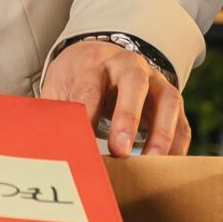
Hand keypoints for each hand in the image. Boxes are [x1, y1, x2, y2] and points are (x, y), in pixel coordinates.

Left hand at [41, 39, 190, 157]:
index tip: (81, 144)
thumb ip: (54, 112)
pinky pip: (182, 119)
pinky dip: (178, 143)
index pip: (90, 88)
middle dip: (127, 116)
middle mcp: (128, 66)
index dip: (87, 116)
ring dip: (161, 132)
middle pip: (133, 83)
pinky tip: (169, 165)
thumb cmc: (77, 80)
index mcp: (94, 63)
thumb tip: (40, 144)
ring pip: (167, 99)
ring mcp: (155, 80)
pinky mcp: (170, 98)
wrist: (100, 56)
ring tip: (152, 162)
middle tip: (120, 150)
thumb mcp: (58, 87)